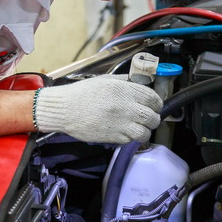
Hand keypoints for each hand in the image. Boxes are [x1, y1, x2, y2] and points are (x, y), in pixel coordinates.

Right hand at [35, 76, 161, 143]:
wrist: (64, 109)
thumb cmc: (82, 93)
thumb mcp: (106, 80)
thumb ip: (125, 82)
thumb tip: (140, 84)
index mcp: (124, 90)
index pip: (152, 98)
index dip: (157, 103)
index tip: (155, 105)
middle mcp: (125, 107)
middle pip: (152, 117)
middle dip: (154, 118)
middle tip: (149, 118)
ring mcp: (119, 124)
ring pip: (144, 133)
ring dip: (145, 131)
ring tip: (139, 127)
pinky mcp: (112, 137)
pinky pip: (130, 140)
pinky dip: (130, 137)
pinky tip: (124, 131)